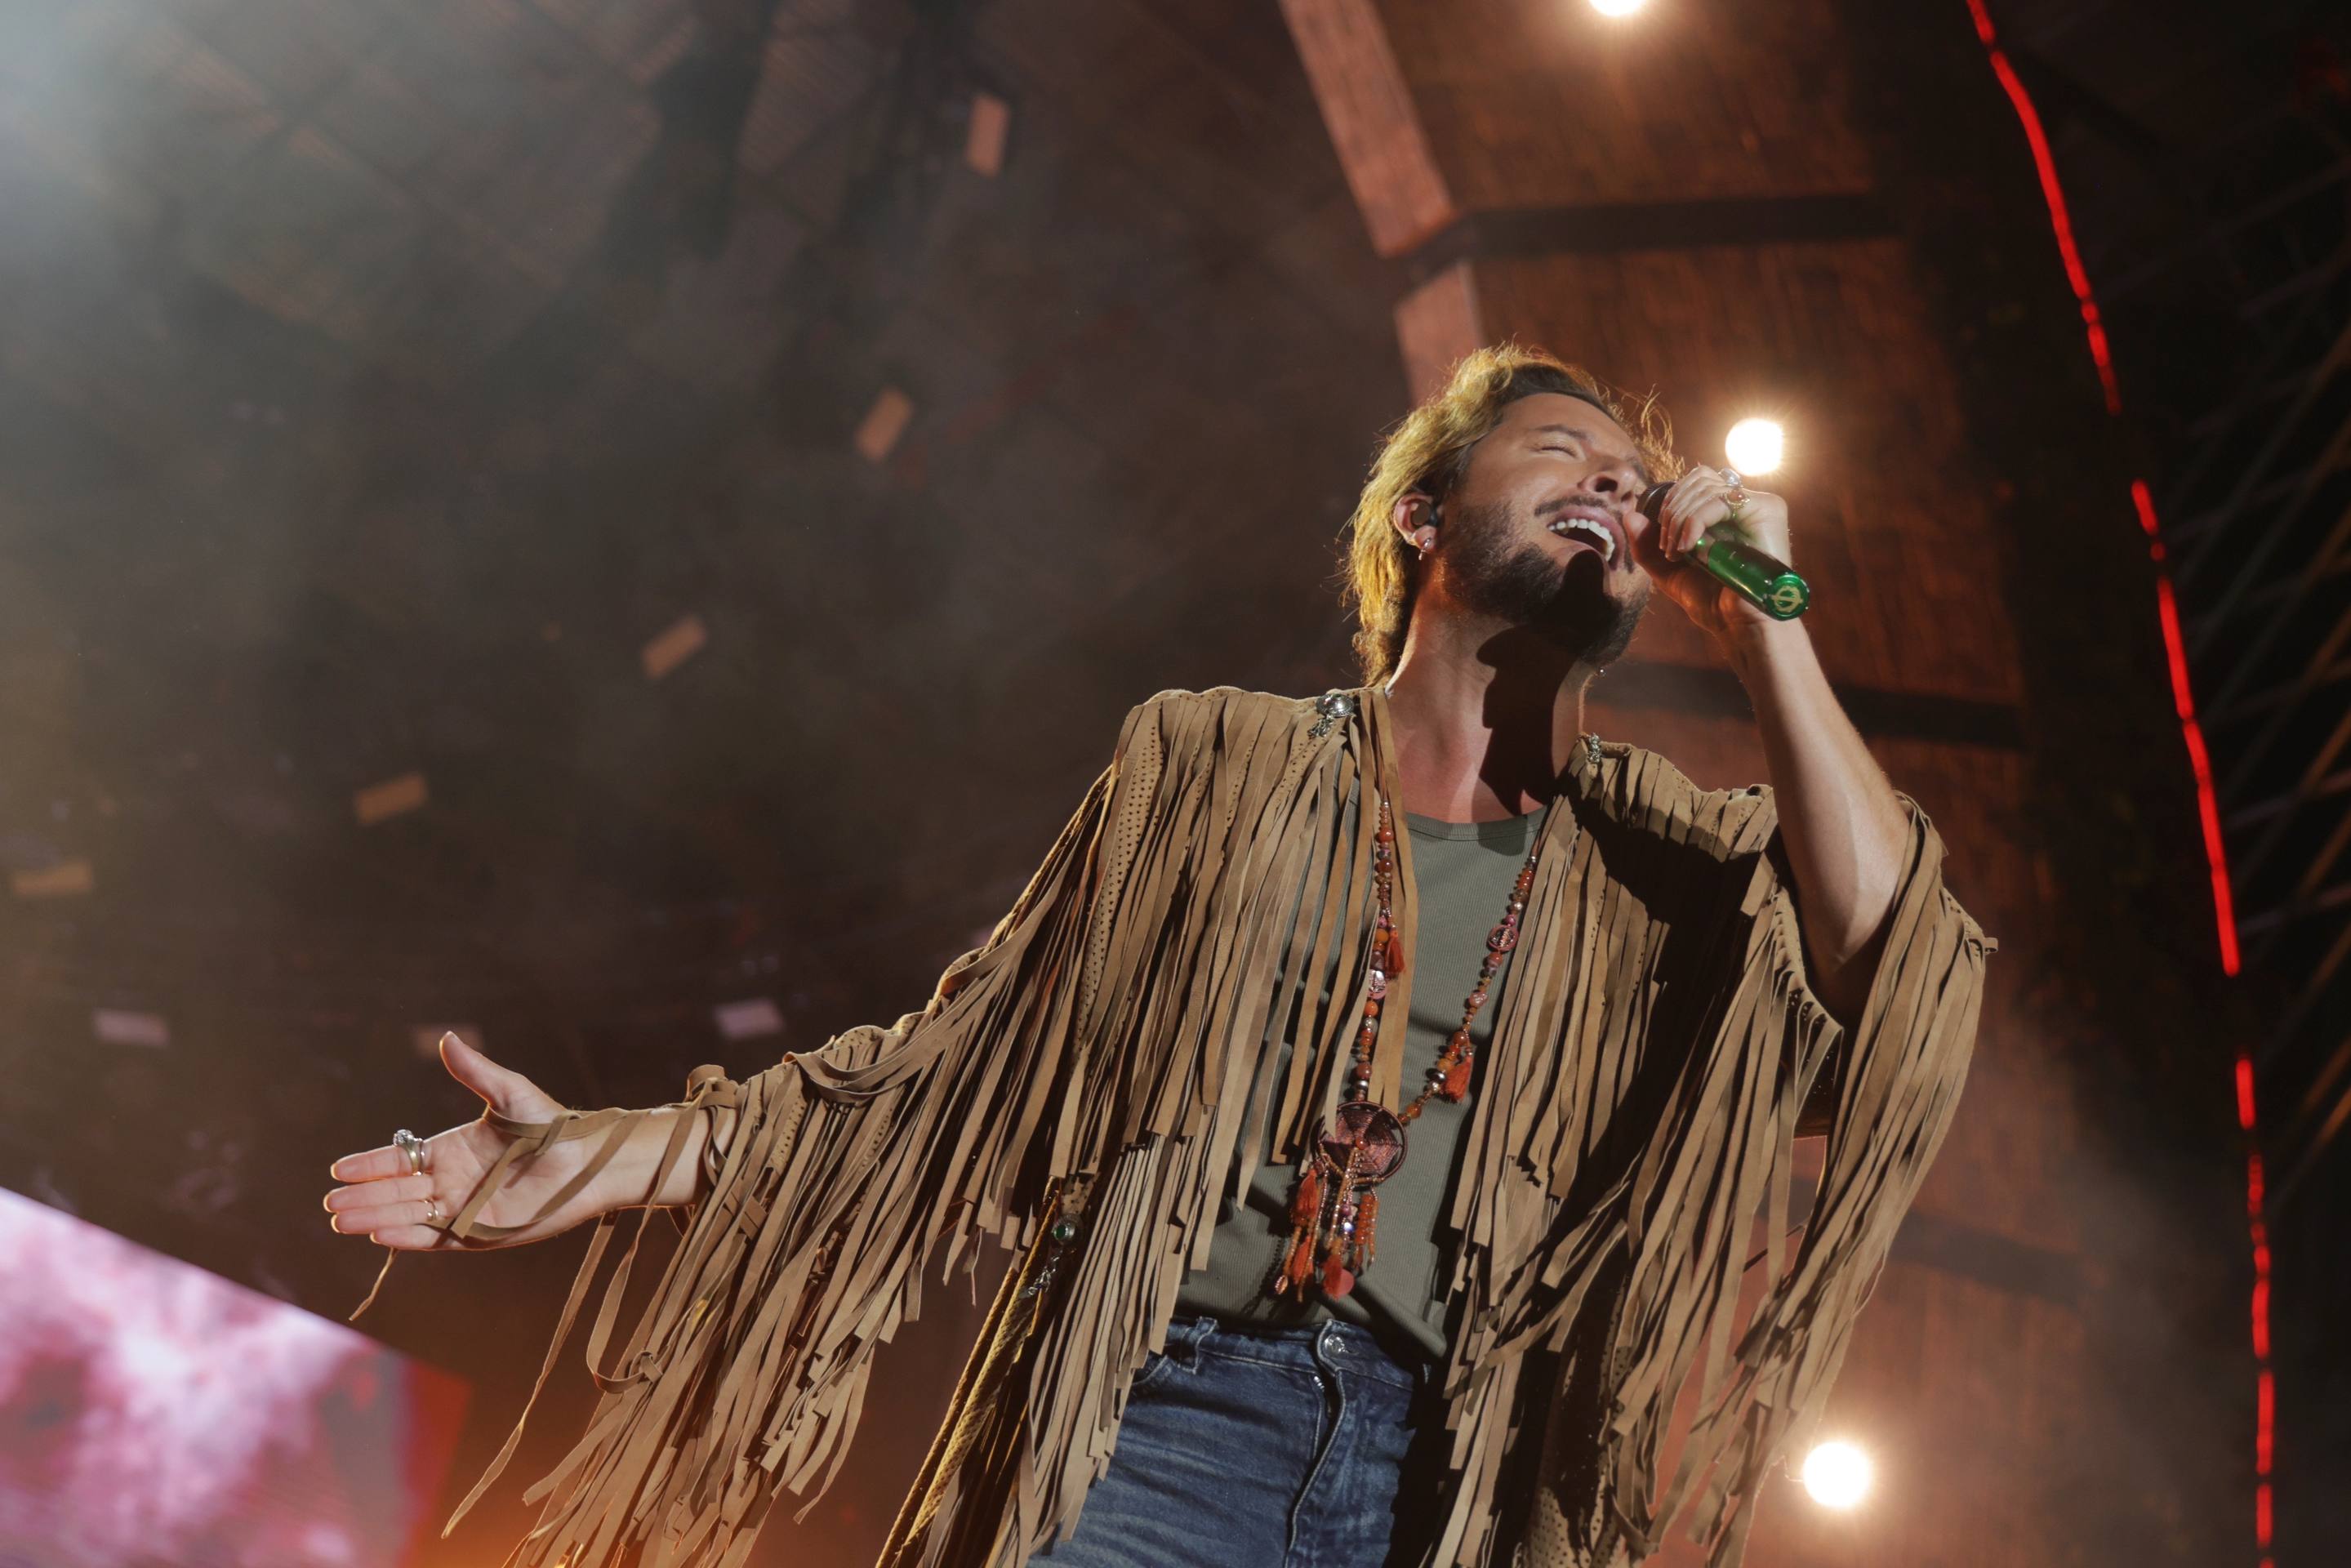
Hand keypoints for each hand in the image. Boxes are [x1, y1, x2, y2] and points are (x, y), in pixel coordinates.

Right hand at [324, 1033, 597, 1250]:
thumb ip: (475, 1072)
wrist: (587, 1162)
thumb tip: (448, 1039)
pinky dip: (407, 1236)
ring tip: (340, 1220)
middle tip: (330, 1201)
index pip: (400, 1158)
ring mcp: (462, 1210)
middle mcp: (452, 1182)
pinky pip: (434, 1237)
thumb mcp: (509, 1094)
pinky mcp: (478, 1234)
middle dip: (364, 1196)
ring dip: (375, 1216)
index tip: (339, 1169)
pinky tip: (379, 1233)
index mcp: (452, 1150)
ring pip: (408, 1215)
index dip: (370, 1164)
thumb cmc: (552, 1126)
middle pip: (397, 1190)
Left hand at [1632, 466, 1794, 645]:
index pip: (1696, 481)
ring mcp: (1758, 505)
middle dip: (1671, 511)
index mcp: (1726, 512)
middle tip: (1668, 548)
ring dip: (1679, 520)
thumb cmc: (1712, 601)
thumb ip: (1648, 544)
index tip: (1663, 539)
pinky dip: (1693, 522)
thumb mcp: (1669, 571)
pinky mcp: (1766, 510)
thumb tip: (1629, 514)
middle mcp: (1744, 504)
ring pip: (1705, 488)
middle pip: (1698, 478)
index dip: (1671, 502)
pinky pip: (1717, 501)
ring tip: (1677, 552)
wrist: (1738, 624)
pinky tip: (1688, 548)